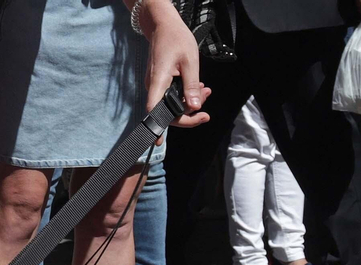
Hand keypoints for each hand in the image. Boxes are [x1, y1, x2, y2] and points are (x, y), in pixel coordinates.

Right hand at [134, 0, 210, 129]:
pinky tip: (196, 87)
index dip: (157, 128)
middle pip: (167, 112)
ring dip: (189, 102)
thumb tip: (194, 106)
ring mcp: (154, 86)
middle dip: (189, 112)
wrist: (163, 26)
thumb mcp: (190, 62)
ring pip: (171, 104)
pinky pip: (170, 96)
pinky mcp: (158, 83)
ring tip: (206, 90)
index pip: (155, 111)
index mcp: (158, 81)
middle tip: (206, 100)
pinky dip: (184, 95)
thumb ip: (192, 86)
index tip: (159, 142)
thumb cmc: (176, 39)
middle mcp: (153, 87)